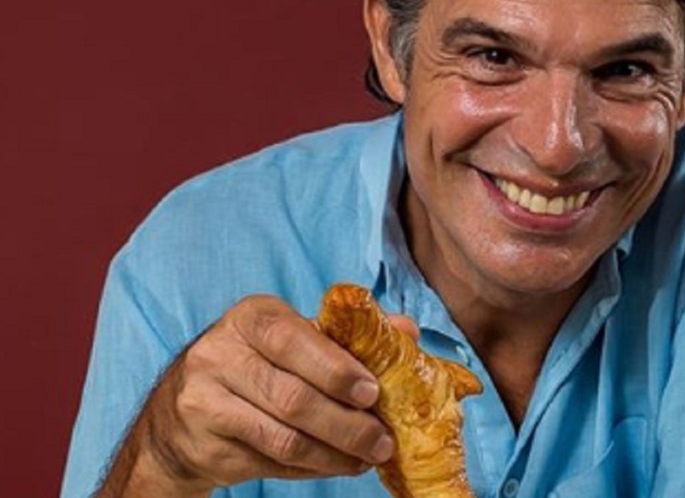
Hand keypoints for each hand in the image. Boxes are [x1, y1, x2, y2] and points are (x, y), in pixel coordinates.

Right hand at [99, 295, 418, 495]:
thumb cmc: (257, 365)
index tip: (373, 393)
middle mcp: (219, 354)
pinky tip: (339, 465)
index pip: (293, 338)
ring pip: (283, 436)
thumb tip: (406, 330)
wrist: (177, 415)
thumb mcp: (294, 339)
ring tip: (368, 457)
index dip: (336, 368)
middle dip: (346, 423)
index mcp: (251, 317)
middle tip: (383, 440)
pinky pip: (270, 462)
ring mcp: (205, 402)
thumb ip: (348, 334)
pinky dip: (312, 468)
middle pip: (292, 396)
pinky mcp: (205, 445)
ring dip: (335, 452)